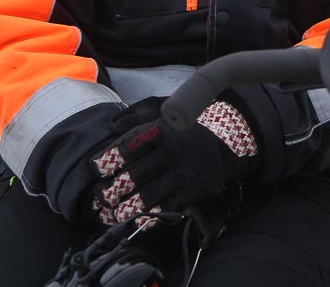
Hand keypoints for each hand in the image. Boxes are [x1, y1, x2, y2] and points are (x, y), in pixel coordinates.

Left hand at [89, 97, 261, 226]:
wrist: (232, 136)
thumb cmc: (191, 122)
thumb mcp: (167, 109)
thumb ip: (138, 114)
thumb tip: (112, 124)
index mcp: (162, 130)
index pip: (127, 147)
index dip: (107, 160)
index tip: (97, 169)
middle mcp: (171, 152)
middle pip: (132, 175)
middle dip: (111, 190)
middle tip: (100, 197)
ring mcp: (183, 173)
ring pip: (146, 196)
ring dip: (124, 207)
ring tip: (111, 213)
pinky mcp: (192, 191)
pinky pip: (165, 208)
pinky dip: (147, 216)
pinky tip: (134, 219)